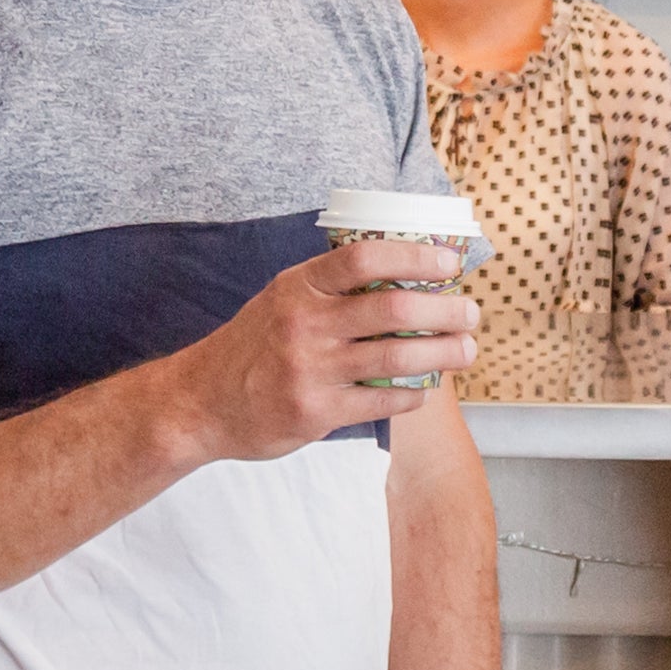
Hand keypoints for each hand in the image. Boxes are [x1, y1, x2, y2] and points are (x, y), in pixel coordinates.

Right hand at [156, 241, 477, 462]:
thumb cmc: (254, 345)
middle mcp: (304, 324)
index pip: (364, 258)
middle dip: (445, 310)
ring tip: (466, 351)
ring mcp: (310, 370)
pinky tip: (426, 388)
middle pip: (393, 309)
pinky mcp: (314, 412)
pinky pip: (380, 400)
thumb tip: (405, 273)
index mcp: (298, 287)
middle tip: (471, 312)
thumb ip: (331, 288)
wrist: (200, 402)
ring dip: (443, 354)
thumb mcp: (282, 299)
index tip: (450, 264)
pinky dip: (412, 394)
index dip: (414, 257)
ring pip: (396, 357)